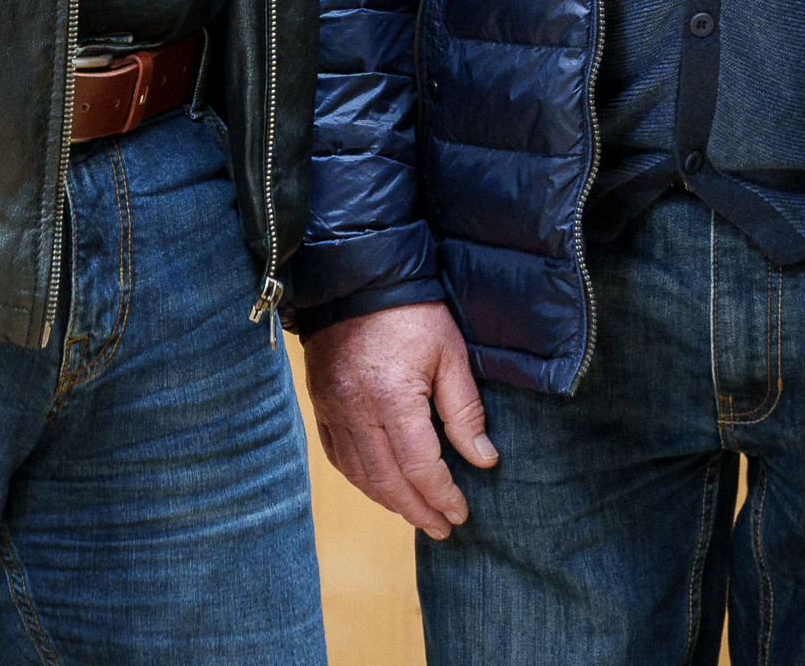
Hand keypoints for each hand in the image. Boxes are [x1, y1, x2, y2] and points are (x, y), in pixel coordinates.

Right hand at [303, 303, 498, 539]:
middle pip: (387, 481)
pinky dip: (360, 479)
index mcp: (392, 397)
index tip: (461, 512)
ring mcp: (332, 409)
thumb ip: (465, 411)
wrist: (356, 277)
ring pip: (359, 475)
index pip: (420, 467)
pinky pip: (337, 456)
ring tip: (417, 513)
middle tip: (443, 528)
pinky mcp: (320, 404)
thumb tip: (483, 459)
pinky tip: (380, 487)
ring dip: (389, 501)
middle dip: (418, 510)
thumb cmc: (411, 310)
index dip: (442, 495)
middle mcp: (356, 410)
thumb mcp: (450, 354)